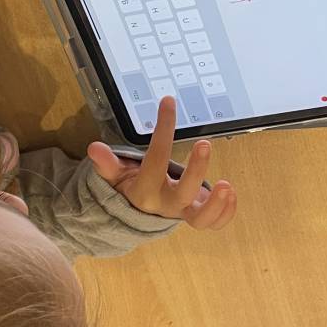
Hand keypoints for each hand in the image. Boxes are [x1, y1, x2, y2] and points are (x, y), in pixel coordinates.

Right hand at [86, 96, 237, 230]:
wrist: (139, 214)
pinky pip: (214, 224)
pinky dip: (225, 213)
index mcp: (145, 191)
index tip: (168, 102)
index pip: (156, 158)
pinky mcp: (198, 216)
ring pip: (200, 219)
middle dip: (196, 170)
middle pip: (183, 193)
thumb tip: (94, 148)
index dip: (163, 128)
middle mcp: (166, 204)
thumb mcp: (115, 176)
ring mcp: (183, 212)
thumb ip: (107, 164)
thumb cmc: (131, 187)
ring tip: (226, 184)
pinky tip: (232, 194)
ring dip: (216, 205)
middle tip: (204, 144)